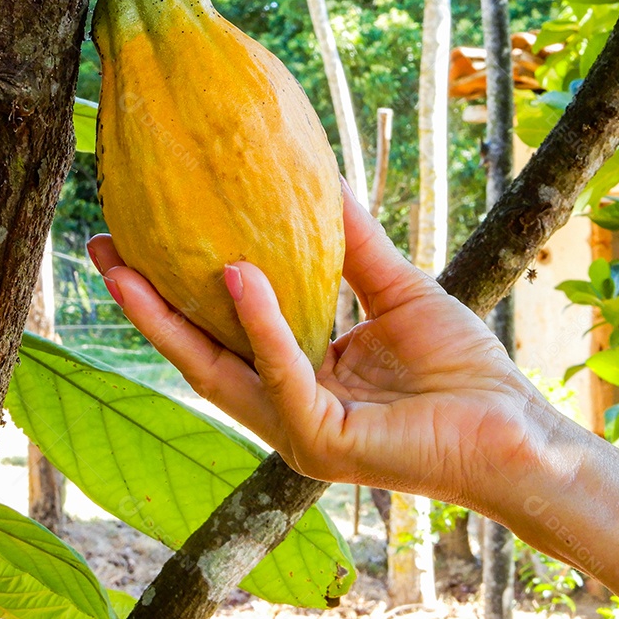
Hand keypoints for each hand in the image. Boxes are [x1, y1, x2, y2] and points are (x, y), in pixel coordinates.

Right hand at [87, 184, 552, 513]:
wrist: (514, 429)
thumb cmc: (461, 369)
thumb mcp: (394, 289)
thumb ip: (351, 244)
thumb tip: (321, 176)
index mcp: (297, 380)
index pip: (221, 335)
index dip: (175, 291)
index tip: (140, 237)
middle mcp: (283, 410)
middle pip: (197, 355)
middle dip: (145, 307)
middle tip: (104, 249)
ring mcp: (297, 432)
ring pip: (218, 372)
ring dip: (170, 318)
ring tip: (127, 264)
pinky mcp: (322, 442)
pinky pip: (281, 374)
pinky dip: (261, 323)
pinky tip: (238, 272)